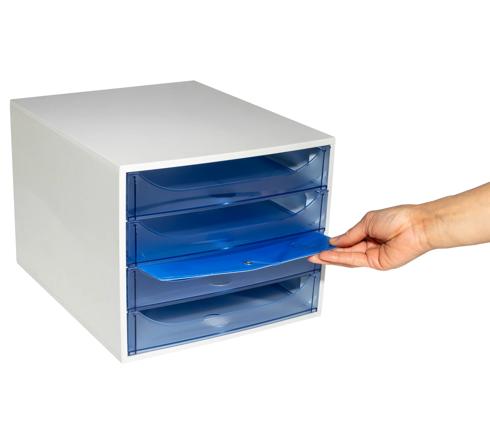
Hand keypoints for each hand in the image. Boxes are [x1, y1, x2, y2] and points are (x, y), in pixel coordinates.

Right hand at [308, 205, 430, 269]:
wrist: (416, 226)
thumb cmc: (399, 218)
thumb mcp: (367, 221)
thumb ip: (350, 234)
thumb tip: (336, 241)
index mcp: (369, 232)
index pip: (347, 240)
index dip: (333, 243)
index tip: (319, 244)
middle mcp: (370, 245)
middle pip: (345, 252)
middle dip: (328, 253)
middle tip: (312, 254)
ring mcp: (373, 255)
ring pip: (347, 258)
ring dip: (331, 258)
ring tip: (315, 256)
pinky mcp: (377, 263)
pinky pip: (354, 261)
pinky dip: (340, 258)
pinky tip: (328, 256)